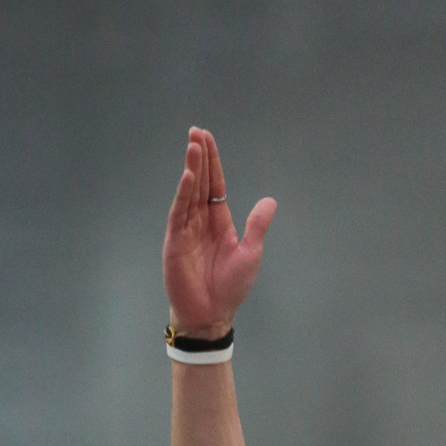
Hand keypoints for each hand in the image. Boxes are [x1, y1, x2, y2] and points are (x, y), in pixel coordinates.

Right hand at [163, 127, 276, 338]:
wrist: (211, 314)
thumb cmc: (230, 288)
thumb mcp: (250, 253)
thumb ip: (257, 226)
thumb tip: (270, 201)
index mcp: (219, 221)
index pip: (215, 185)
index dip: (212, 162)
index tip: (207, 139)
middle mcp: (200, 220)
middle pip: (199, 182)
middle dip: (199, 157)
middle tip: (196, 131)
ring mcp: (186, 229)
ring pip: (188, 192)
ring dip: (191, 168)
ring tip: (193, 145)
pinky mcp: (175, 240)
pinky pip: (179, 212)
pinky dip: (183, 194)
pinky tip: (188, 177)